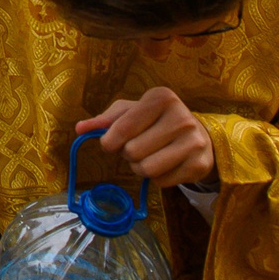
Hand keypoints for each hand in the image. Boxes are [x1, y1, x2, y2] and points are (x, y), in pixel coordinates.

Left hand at [78, 86, 215, 185]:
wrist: (199, 135)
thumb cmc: (156, 120)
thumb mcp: (131, 112)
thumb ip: (104, 120)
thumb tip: (80, 129)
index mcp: (161, 98)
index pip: (123, 128)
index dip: (110, 141)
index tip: (111, 143)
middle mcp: (181, 117)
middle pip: (132, 151)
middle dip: (127, 154)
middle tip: (137, 147)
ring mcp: (194, 142)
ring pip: (146, 169)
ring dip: (139, 168)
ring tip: (148, 156)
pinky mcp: (199, 165)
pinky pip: (161, 181)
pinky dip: (156, 177)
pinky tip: (165, 164)